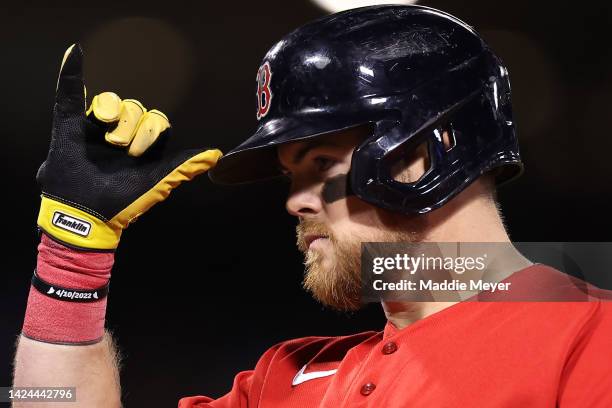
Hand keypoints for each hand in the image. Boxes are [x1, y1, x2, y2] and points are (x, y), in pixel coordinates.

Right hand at [36, 44, 221, 250]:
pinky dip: (72, 73)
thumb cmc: (123, 201)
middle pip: (136, 110)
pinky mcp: (72, 126)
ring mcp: (96, 129)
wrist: (86, 214)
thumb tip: (216, 155)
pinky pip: (72, 94)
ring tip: (106, 140)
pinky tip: (77, 53)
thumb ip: (184, 166)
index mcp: (142, 146)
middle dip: (133, 129)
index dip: (151, 131)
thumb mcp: (156, 182)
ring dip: (114, 118)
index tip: (140, 154)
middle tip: (121, 150)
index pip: (155, 121)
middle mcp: (121, 134)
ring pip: (114, 102)